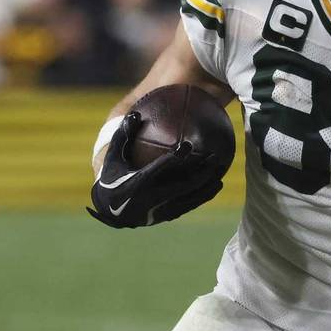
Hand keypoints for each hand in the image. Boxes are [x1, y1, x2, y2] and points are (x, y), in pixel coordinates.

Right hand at [86, 112, 222, 227]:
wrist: (110, 212)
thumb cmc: (112, 177)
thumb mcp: (113, 156)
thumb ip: (124, 135)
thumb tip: (136, 113)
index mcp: (136, 183)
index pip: (159, 169)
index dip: (175, 158)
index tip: (189, 145)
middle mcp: (150, 199)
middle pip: (182, 185)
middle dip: (201, 171)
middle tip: (215, 156)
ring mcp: (159, 210)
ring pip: (189, 198)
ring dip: (207, 185)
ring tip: (220, 172)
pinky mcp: (166, 217)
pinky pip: (189, 206)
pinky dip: (203, 196)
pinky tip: (215, 185)